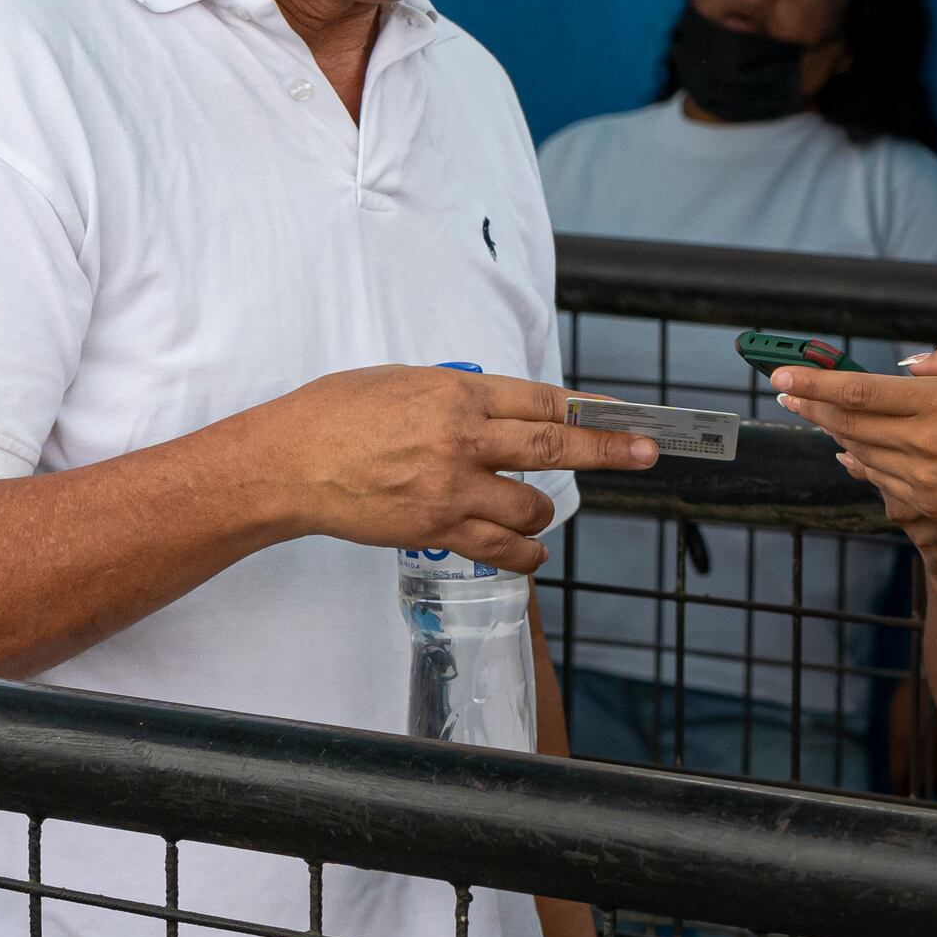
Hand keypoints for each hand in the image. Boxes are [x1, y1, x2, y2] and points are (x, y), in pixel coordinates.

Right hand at [232, 366, 655, 575]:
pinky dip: (525, 555)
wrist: (289, 463)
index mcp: (458, 392)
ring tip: (531, 513)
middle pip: (557, 449)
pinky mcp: (437, 529)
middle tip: (647, 454)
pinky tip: (530, 554)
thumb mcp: (403, 381)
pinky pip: (501, 549)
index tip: (624, 416)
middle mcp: (464, 438)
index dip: (591, 411)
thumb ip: (457, 396)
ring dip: (543, 513)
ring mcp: (453, 487)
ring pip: (533, 507)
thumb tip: (498, 411)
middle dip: (611, 452)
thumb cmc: (336, 414)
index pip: (543, 401)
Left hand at [771, 342, 936, 560]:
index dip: (814, 382)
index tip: (783, 374)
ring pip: (858, 451)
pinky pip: (878, 479)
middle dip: (809, 404)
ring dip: (832, 431)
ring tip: (817, 414)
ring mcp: (921, 479)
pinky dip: (858, 461)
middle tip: (785, 391)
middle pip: (847, 421)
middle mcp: (923, 442)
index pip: (860, 390)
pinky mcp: (926, 505)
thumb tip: (910, 366)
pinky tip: (850, 451)